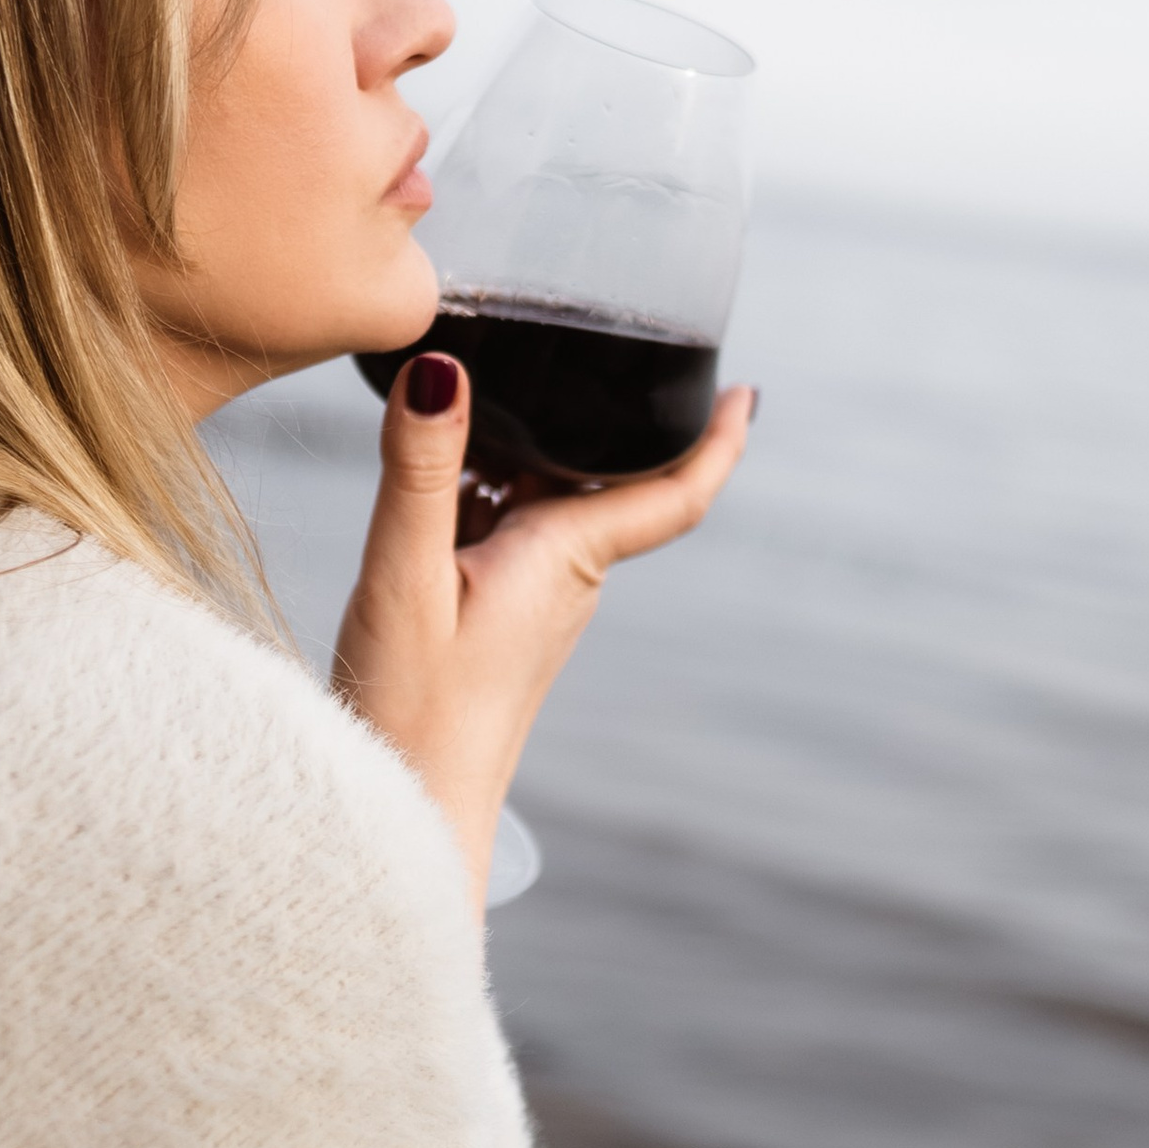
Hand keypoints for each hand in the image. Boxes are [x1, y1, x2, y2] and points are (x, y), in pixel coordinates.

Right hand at [332, 360, 753, 908]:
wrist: (407, 804)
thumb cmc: (412, 707)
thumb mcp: (404, 574)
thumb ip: (421, 468)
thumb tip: (444, 366)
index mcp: (567, 558)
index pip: (675, 490)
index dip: (718, 438)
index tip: (744, 391)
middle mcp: (566, 574)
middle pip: (607, 475)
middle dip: (601, 414)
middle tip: (580, 343)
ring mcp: (534, 596)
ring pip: (551, 496)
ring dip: (531, 444)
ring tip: (493, 379)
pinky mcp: (497, 613)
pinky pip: (509, 525)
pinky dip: (486, 481)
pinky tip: (438, 464)